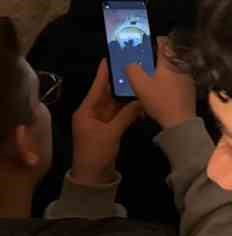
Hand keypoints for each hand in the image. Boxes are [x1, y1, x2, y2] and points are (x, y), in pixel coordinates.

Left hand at [69, 61, 143, 185]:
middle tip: (132, 67)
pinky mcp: (109, 129)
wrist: (92, 177)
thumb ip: (126, 115)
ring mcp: (101, 121)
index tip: (110, 57)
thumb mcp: (111, 133)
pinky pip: (120, 114)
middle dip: (118, 82)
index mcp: (86, 111)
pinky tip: (141, 102)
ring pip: (115, 104)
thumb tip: (141, 100)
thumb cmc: (96, 153)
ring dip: (126, 96)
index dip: (103, 73)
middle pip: (107, 94)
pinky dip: (129, 109)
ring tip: (140, 81)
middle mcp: (92, 113)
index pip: (96, 87)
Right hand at [125, 38, 197, 131]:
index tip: (146, 42)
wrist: (180, 120)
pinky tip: (163, 84)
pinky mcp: (191, 87)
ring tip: (153, 71)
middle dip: (159, 53)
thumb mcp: (140, 85)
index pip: (164, 42)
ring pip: (176, 64)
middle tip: (147, 57)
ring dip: (165, 65)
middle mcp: (182, 65)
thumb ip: (132, 70)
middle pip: (171, 53)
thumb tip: (130, 63)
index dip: (154, 40)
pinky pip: (180, 75)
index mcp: (170, 61)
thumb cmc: (160, 100)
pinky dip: (171, 76)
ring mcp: (188, 76)